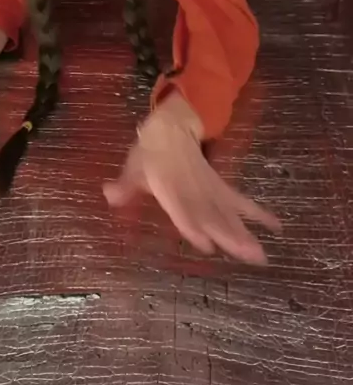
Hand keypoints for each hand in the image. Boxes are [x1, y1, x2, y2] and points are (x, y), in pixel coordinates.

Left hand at [103, 91, 280, 264]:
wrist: (171, 129)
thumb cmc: (149, 154)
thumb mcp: (133, 168)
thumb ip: (125, 185)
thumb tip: (108, 194)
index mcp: (171, 187)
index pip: (182, 209)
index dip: (193, 225)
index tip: (206, 244)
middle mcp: (194, 191)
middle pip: (213, 216)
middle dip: (230, 237)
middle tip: (249, 256)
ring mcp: (210, 189)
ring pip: (229, 213)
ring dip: (245, 233)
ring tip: (261, 254)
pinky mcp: (220, 188)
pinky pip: (241, 201)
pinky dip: (258, 213)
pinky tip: (276, 226)